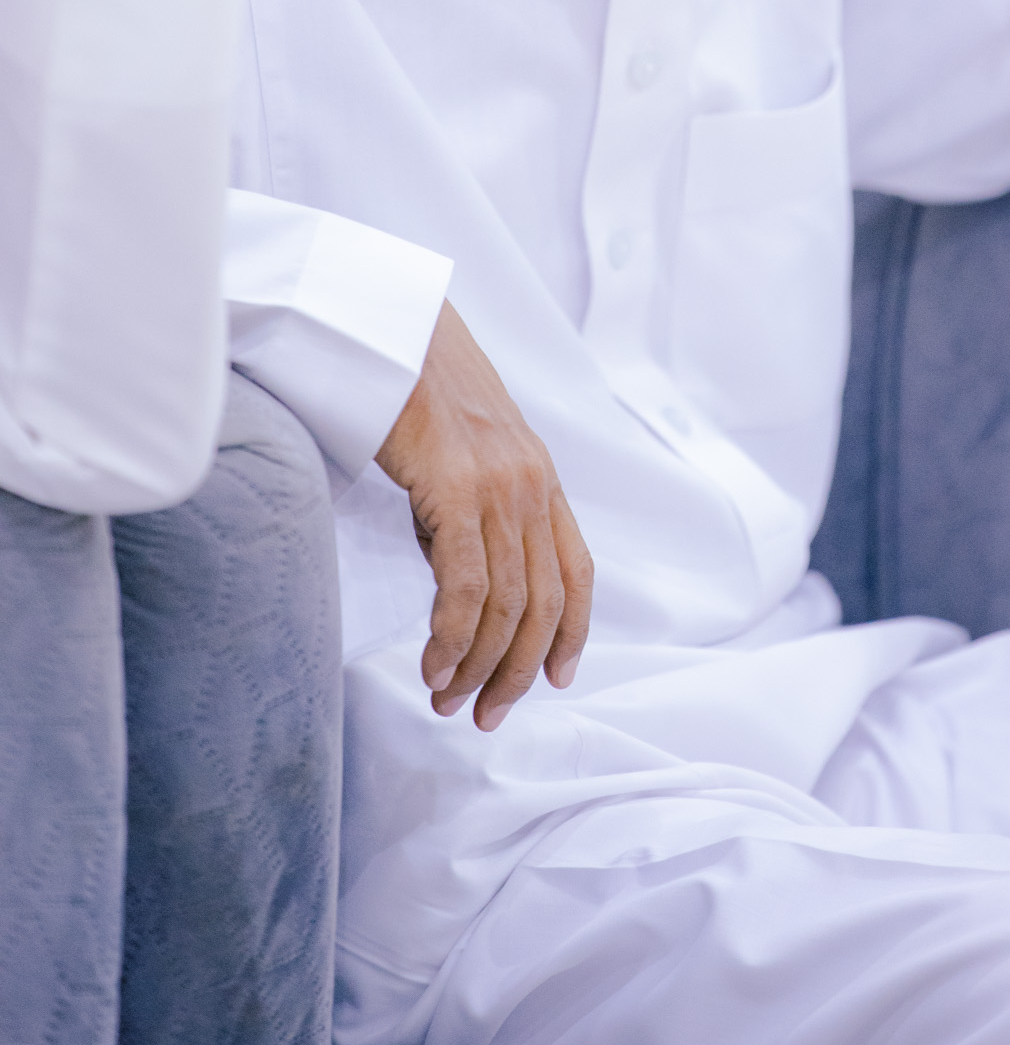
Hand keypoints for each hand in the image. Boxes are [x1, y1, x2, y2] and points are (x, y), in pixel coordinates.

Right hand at [376, 301, 593, 727]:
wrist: (396, 329)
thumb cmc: (420, 387)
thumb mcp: (469, 451)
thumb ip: (479, 507)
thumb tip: (461, 576)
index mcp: (541, 478)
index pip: (577, 572)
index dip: (573, 633)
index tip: (554, 679)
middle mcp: (532, 486)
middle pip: (542, 606)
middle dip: (516, 673)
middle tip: (484, 715)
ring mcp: (499, 488)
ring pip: (506, 607)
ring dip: (478, 667)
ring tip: (448, 699)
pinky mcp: (456, 490)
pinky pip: (465, 587)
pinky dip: (452, 638)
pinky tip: (433, 663)